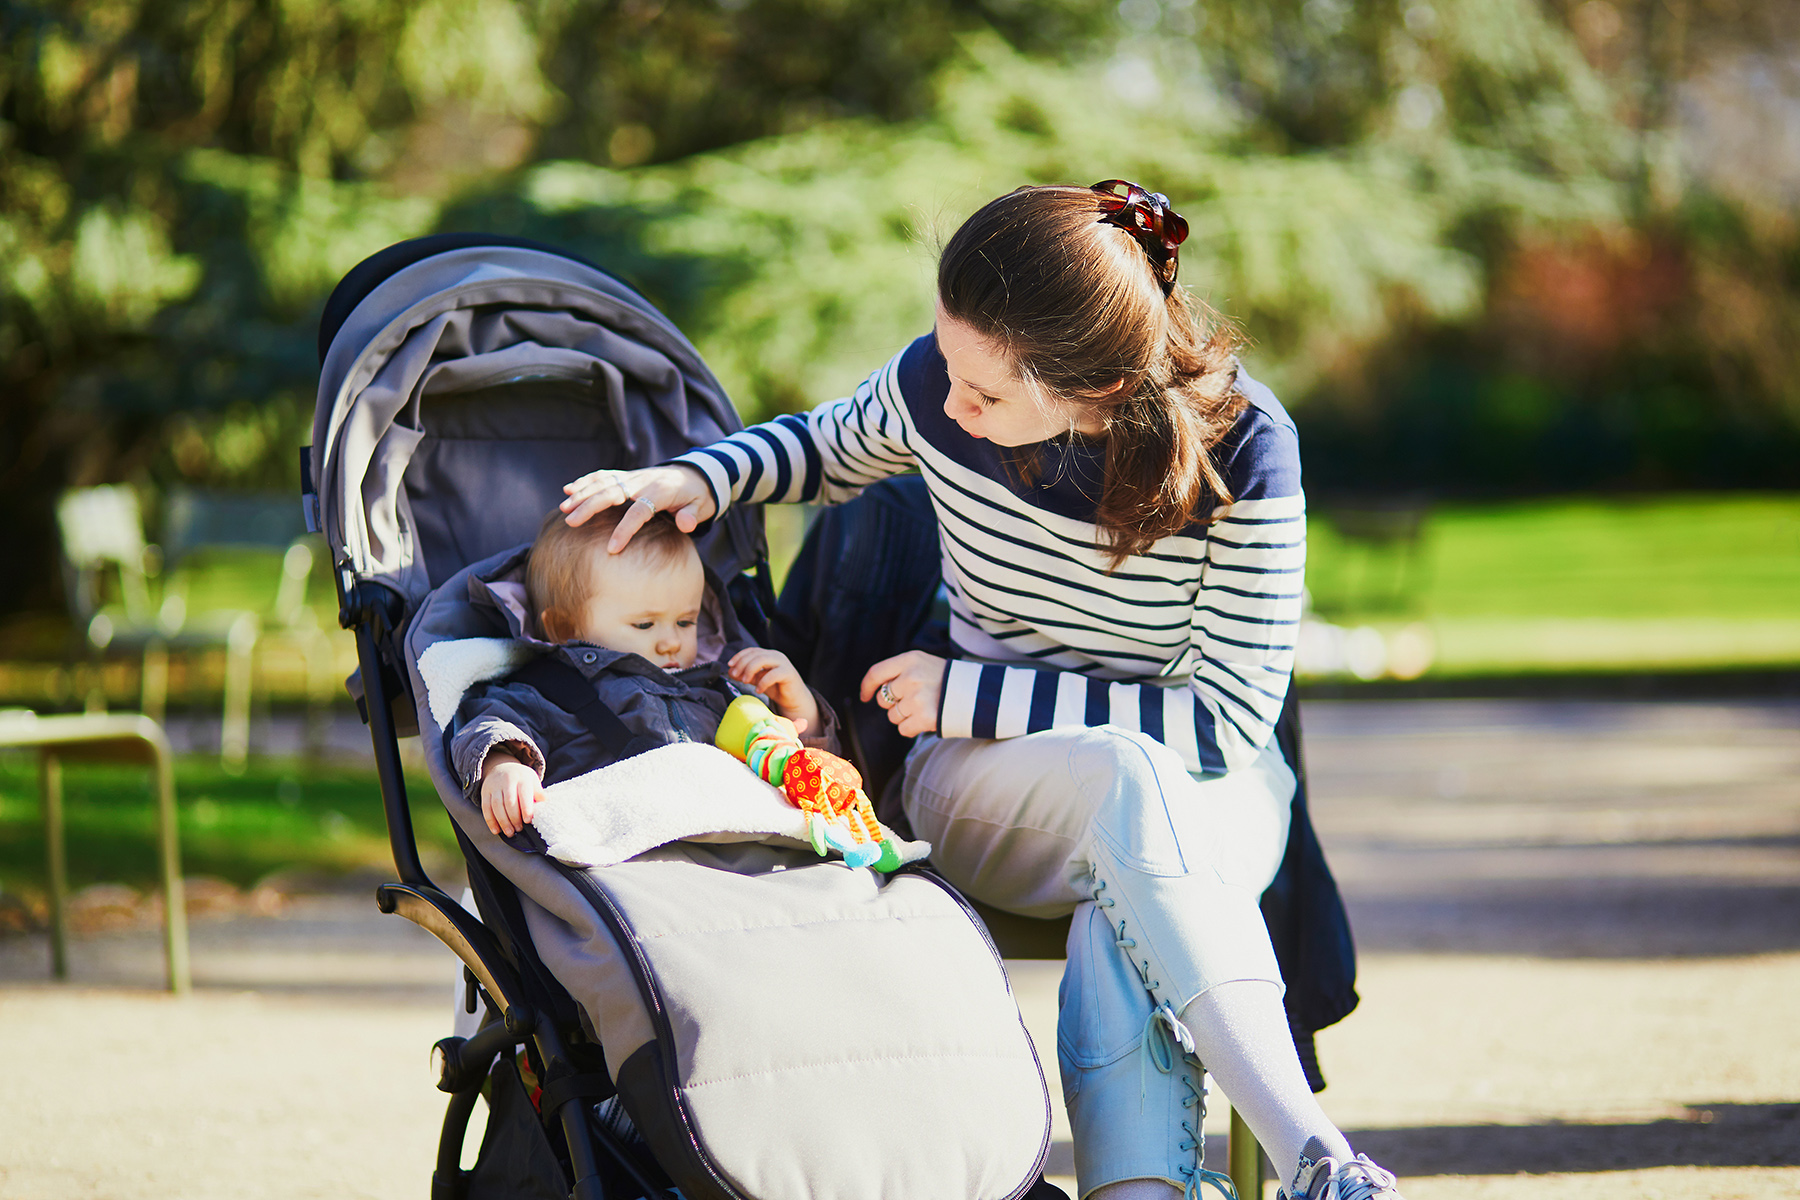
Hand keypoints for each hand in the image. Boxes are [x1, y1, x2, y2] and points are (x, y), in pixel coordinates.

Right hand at [480, 752, 544, 837]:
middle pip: (509, 802)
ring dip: (503, 821)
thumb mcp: (532, 780)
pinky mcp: (485, 792)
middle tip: (519, 829)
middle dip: (514, 818)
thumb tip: (545, 803)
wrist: (501, 767)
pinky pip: (486, 807)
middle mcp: (507, 781)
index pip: (524, 794)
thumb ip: (538, 792)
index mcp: (522, 778)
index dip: (526, 808)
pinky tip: (496, 830)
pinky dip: (490, 821)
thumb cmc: (521, 778)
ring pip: (497, 806)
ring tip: (509, 832)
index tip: (527, 820)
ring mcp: (495, 786)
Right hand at [561, 464, 715, 552]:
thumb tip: (686, 525)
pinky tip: (568, 489)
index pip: (639, 511)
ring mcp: (634, 477)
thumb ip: (692, 516)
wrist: (697, 474)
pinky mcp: (628, 476)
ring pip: (604, 482)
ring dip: (582, 493)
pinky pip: (604, 476)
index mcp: (662, 491)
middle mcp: (643, 481)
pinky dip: (586, 481)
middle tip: (571, 522)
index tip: (612, 548)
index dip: (625, 529)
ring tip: (563, 508)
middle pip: (613, 491)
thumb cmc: (697, 496)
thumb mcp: (702, 507)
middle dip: (590, 506)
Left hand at [729, 647, 817, 734]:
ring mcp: (783, 663)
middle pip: (755, 654)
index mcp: (768, 655)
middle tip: (735, 675)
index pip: (751, 650)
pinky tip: (758, 690)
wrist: (793, 699)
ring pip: (762, 660)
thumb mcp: (757, 680)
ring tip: (744, 681)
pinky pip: (772, 674)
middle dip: (742, 664)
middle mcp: (776, 656)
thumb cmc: (776, 688)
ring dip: (750, 670)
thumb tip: (730, 672)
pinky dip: (762, 682)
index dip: (739, 656)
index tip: (730, 665)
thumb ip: (745, 675)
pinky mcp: (788, 673)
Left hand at [860, 651, 944, 737]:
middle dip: (893, 704)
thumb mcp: (924, 663)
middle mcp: (911, 677)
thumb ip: (899, 671)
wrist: (978, 693)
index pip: (876, 673)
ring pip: (893, 716)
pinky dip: (912, 728)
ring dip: (904, 717)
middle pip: (883, 699)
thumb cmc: (946, 679)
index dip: (867, 687)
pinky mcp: (924, 717)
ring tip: (924, 708)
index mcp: (910, 659)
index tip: (864, 696)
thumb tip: (873, 690)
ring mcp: (917, 697)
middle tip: (912, 701)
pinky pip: (903, 729)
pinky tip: (926, 720)